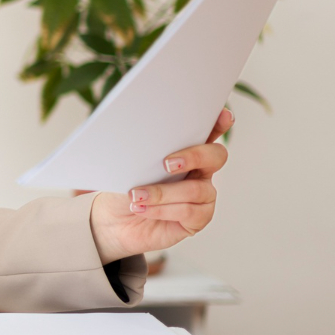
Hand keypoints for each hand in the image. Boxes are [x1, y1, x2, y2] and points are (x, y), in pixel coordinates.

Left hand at [89, 108, 230, 263]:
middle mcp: (199, 171)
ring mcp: (202, 195)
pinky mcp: (197, 219)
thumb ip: (142, 151)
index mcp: (184, 150)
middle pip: (216, 156)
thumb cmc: (121, 186)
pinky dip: (161, 209)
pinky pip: (188, 211)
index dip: (218, 123)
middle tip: (166, 163)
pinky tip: (141, 208)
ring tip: (136, 195)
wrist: (111, 219)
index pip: (207, 132)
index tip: (223, 115)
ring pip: (195, 189)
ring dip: (161, 193)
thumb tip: (140, 138)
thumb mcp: (127, 165)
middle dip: (194, 156)